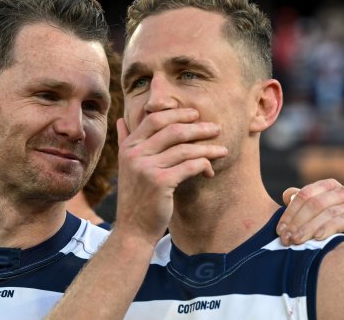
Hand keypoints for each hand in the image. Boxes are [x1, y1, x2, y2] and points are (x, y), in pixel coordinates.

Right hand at [114, 108, 227, 244]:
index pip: (155, 119)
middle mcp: (135, 154)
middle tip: (215, 128)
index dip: (177, 113)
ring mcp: (146, 168)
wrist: (134, 229)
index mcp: (128, 147)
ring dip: (207, 148)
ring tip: (222, 150)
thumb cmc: (136, 196)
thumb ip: (125, 142)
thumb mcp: (126, 166)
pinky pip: (189, 166)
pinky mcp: (160, 183)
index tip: (195, 115)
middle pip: (172, 130)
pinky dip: (204, 165)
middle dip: (198, 127)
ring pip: (185, 149)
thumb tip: (121, 120)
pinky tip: (210, 171)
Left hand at [277, 178, 343, 249]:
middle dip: (296, 222)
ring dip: (308, 228)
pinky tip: (317, 238)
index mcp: (329, 186)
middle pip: (314, 203)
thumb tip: (286, 195)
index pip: (303, 195)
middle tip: (286, 239)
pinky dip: (328, 228)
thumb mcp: (317, 214)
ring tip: (296, 241)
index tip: (279, 230)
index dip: (289, 213)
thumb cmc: (337, 228)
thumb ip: (302, 204)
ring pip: (327, 213)